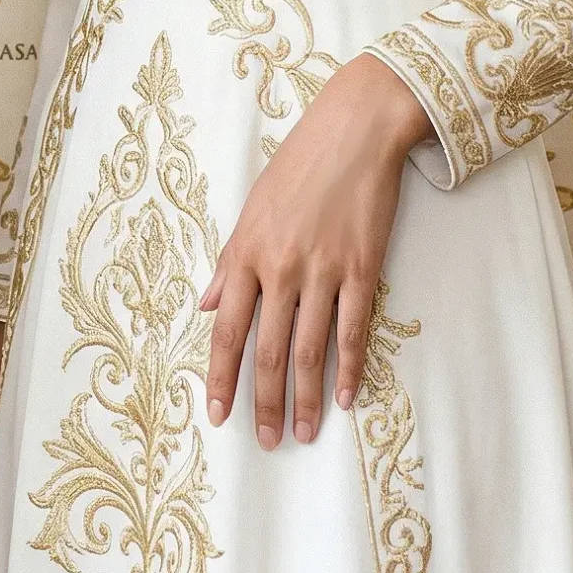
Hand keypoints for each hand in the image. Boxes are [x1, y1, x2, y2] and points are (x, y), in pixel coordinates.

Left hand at [199, 51, 429, 449]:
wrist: (353, 131)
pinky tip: (343, 396)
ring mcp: (324, 270)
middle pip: (268, 349)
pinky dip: (348, 368)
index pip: (227, 328)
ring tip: (301, 432)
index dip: (221, 376)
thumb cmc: (298, 165)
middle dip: (263, 401)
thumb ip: (231, 261)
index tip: (219, 414)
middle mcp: (281, 266)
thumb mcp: (252, 207)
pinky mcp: (362, 269)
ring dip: (303, 398)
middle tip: (265, 440)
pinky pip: (352, 329)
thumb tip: (210, 304)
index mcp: (247, 251)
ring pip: (309, 349)